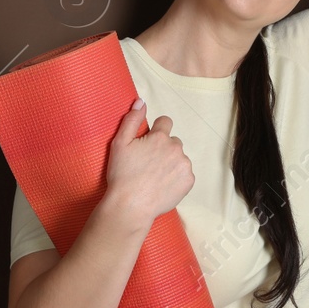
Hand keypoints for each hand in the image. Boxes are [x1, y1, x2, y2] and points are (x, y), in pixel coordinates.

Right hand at [104, 99, 194, 225]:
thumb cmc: (122, 175)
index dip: (156, 131)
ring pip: (179, 158)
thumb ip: (131, 119)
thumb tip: (141, 101)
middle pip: (173, 141)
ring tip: (154, 177)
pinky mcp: (189, 181)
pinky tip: (162, 185)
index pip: (166, 122)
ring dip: (170, 163)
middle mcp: (176, 148)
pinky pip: (185, 174)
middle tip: (148, 164)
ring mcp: (184, 165)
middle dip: (163, 149)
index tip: (149, 143)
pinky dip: (176, 178)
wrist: (131, 205)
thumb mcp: (119, 143)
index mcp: (160, 137)